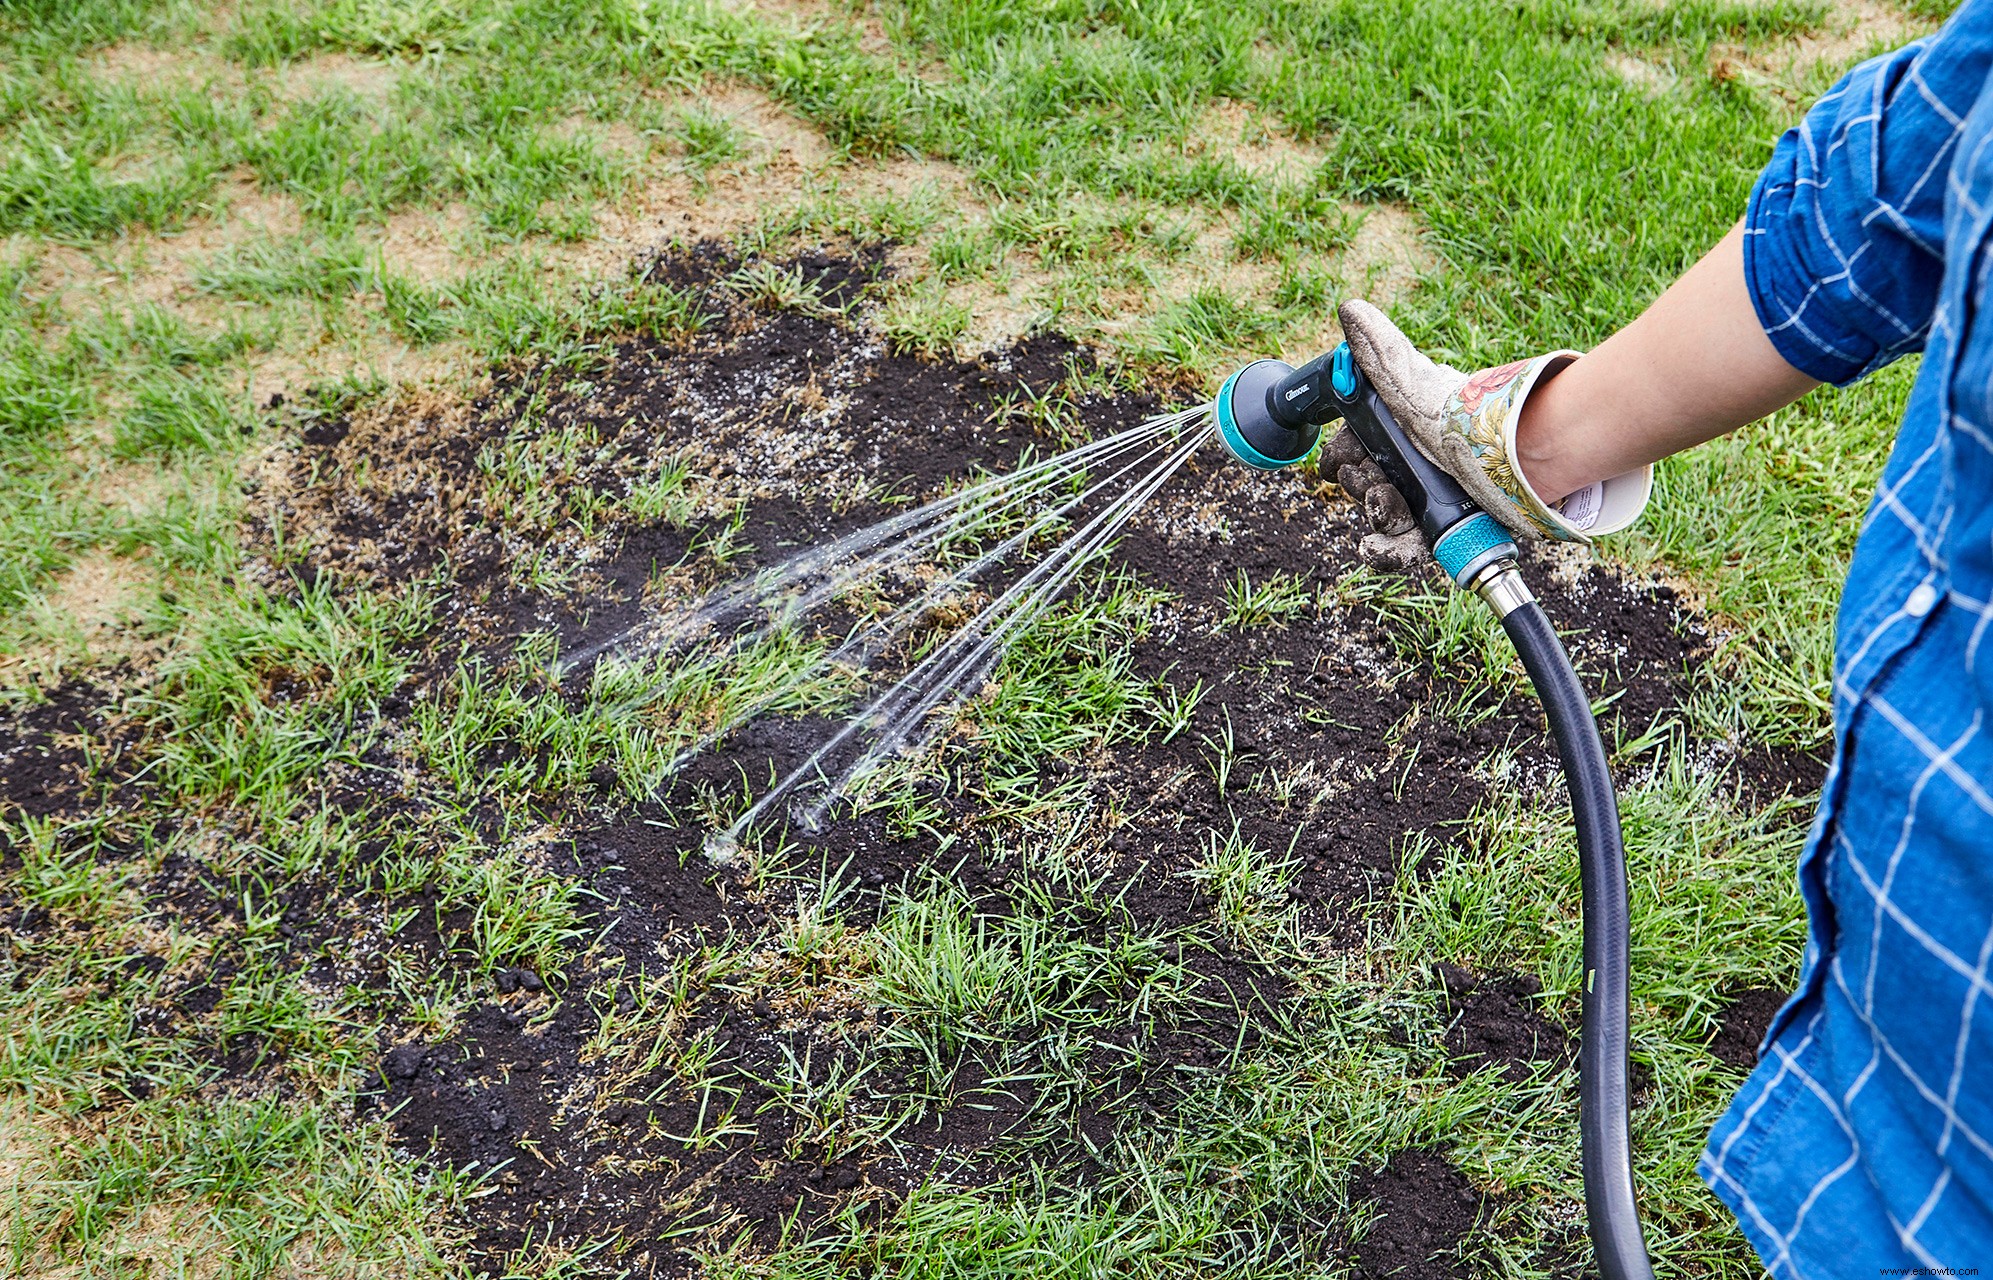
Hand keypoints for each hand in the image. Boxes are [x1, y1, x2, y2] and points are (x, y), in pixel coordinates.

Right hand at [1330, 300, 1653, 565]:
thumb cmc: (1470, 419)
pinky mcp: (1447, 531)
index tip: (1340, 460)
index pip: (1357, 447)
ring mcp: (1432, 499)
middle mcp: (1417, 464)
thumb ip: (1378, 351)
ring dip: (1374, 515)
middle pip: (1368, 483)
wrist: (1524, 458)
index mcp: (1404, 431)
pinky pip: (1406, 548)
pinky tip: (1375, 548)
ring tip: (1387, 507)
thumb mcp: (1413, 383)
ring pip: (1383, 517)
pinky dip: (1386, 552)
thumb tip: (1349, 309)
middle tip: (1374, 482)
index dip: (1343, 455)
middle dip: (1361, 485)